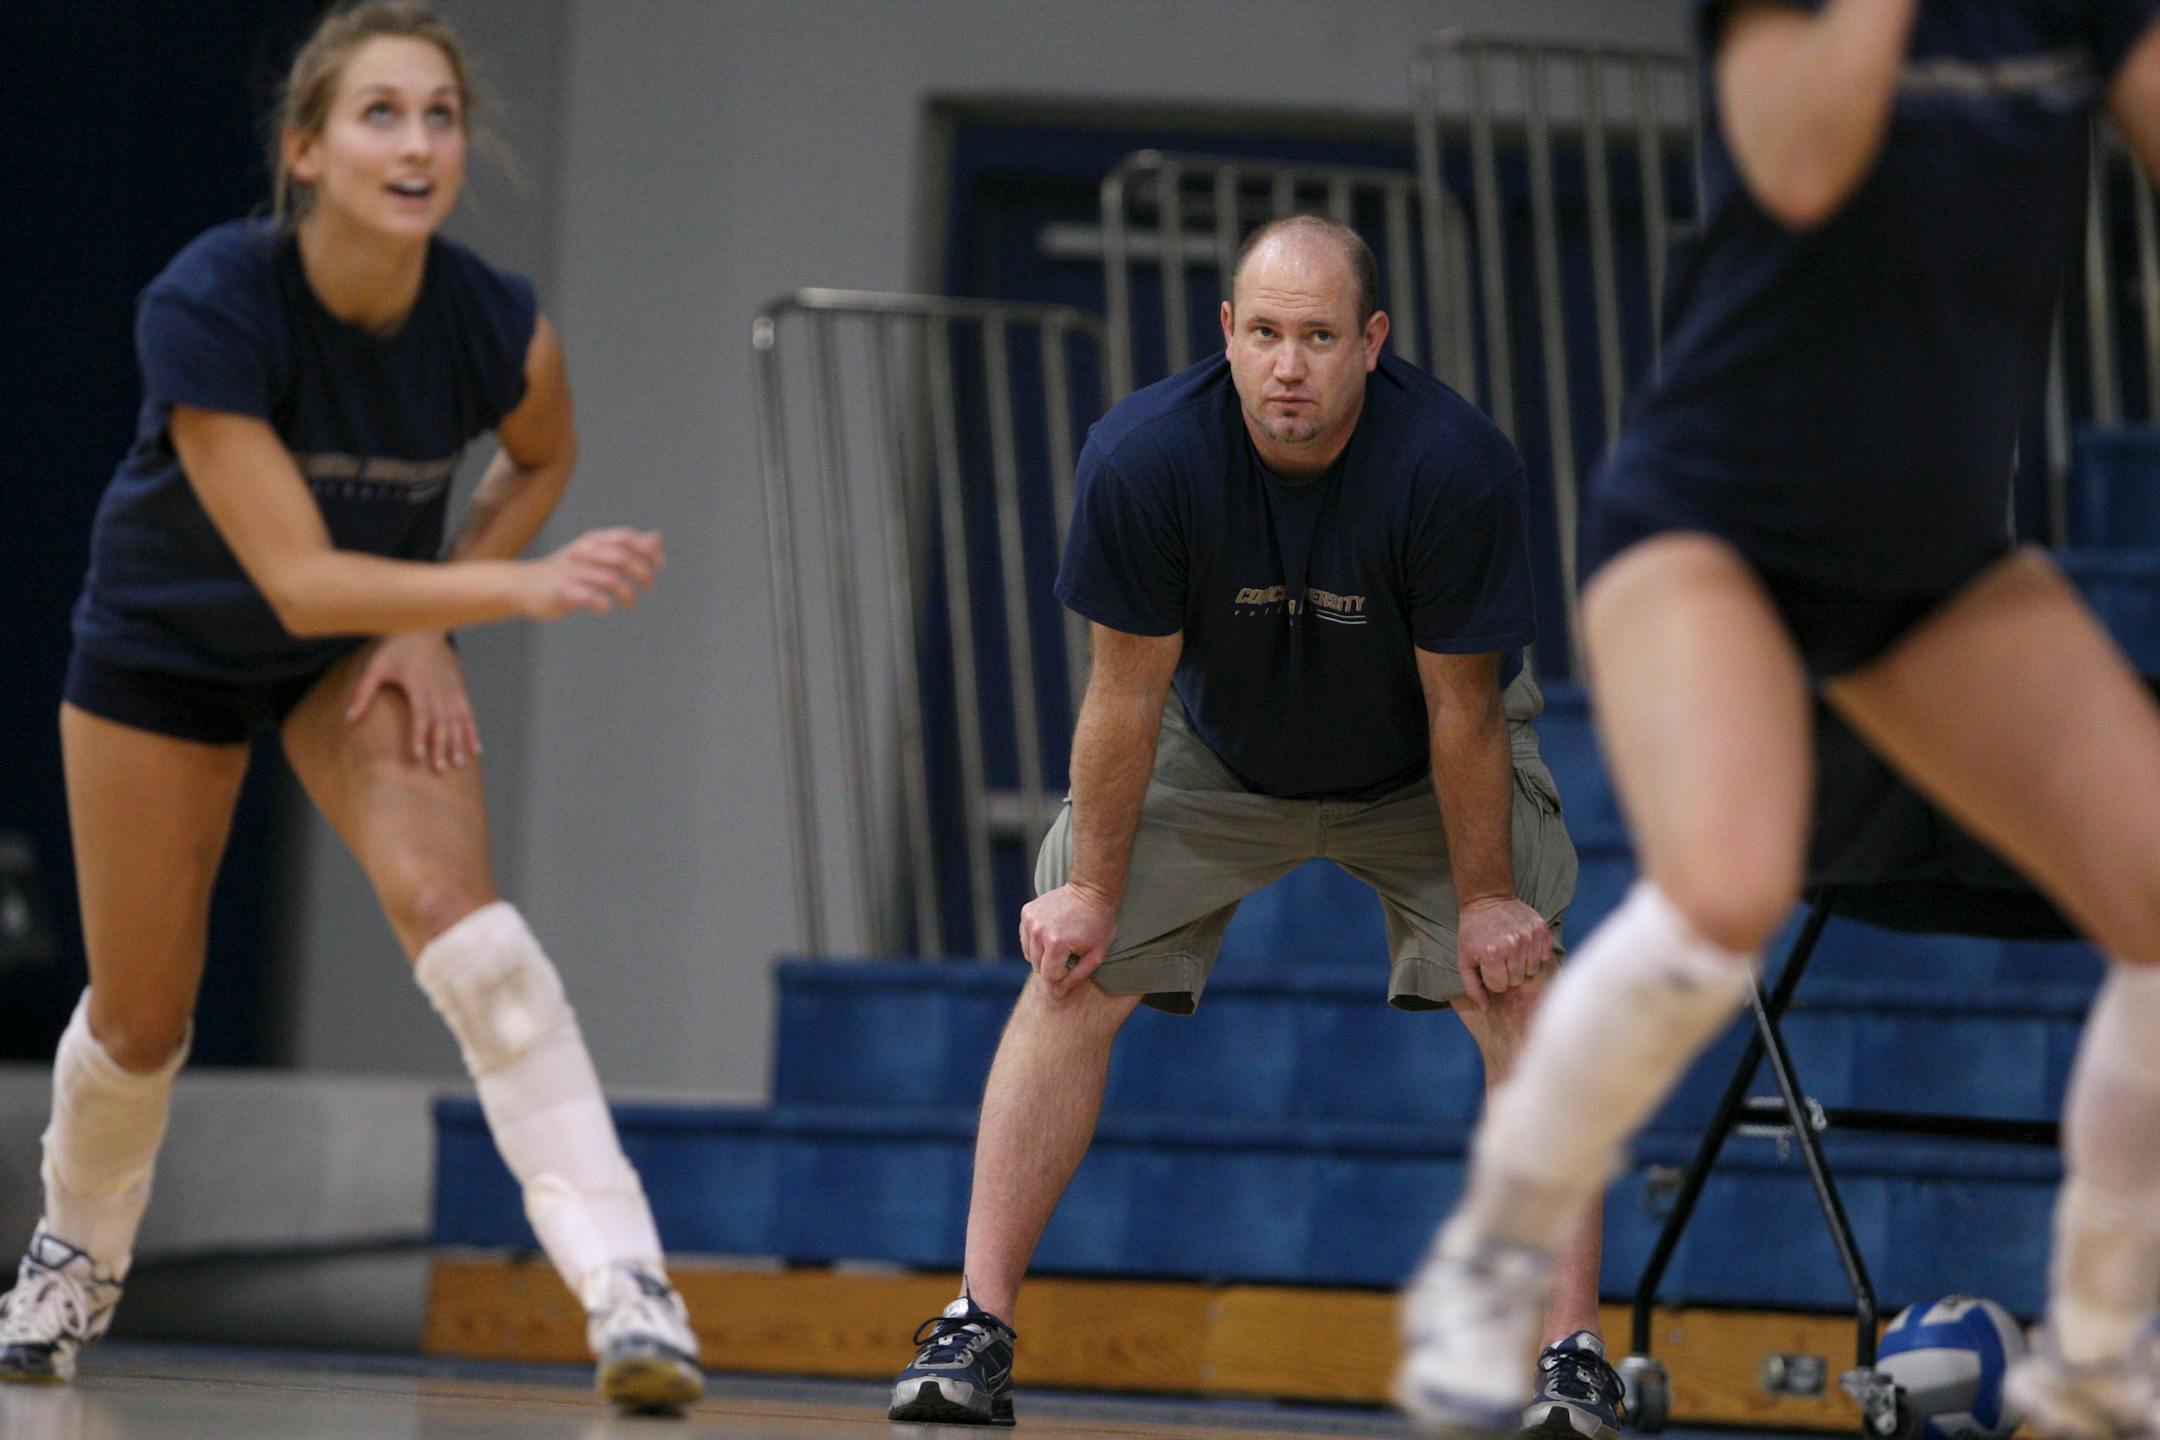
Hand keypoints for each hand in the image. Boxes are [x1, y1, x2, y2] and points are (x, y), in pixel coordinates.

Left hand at [345, 632, 478, 772]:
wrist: (423, 628)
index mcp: (419, 685)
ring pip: (457, 722)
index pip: (421, 715)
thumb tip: (349, 718)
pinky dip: (472, 732)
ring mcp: (452, 691)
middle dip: (441, 747)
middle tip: (440, 769)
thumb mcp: (375, 667)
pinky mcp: (460, 691)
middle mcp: (439, 690)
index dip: (420, 736)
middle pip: (441, 723)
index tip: (418, 755)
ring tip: (458, 763)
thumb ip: (363, 693)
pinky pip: (468, 715)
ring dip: (458, 744)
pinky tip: (476, 749)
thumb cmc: (396, 649)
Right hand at [519, 527, 664, 619]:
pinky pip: (590, 596)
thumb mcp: (596, 553)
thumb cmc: (568, 570)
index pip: (626, 537)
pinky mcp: (562, 591)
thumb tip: (657, 539)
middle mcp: (583, 551)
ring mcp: (572, 571)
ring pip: (610, 579)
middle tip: (648, 587)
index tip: (659, 566)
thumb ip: (628, 547)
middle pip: (622, 557)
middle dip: (642, 573)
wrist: (524, 584)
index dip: (647, 550)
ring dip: (627, 593)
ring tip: (629, 603)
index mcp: (593, 540)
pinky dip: (603, 604)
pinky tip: (605, 608)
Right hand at [1017, 882, 1118, 1000]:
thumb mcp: (1095, 955)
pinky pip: (1025, 938)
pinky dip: (1036, 940)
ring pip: (1029, 953)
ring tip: (1060, 942)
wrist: (1091, 890)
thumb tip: (1056, 995)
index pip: (1048, 976)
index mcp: (1056, 944)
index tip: (1073, 963)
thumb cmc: (1098, 925)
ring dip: (1043, 953)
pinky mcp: (1026, 912)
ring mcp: (1030, 920)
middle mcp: (1038, 932)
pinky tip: (1051, 932)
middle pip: (1037, 966)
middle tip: (1069, 951)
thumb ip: (1076, 978)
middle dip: (1052, 965)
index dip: (1062, 975)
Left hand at [1453, 895, 1552, 1009]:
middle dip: (1507, 973)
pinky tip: (1523, 945)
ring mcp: (1529, 936)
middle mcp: (1513, 945)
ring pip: (1531, 970)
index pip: (1499, 986)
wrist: (1487, 899)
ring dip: (1521, 964)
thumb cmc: (1472, 932)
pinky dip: (1535, 954)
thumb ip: (1473, 987)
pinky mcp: (1542, 929)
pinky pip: (1544, 956)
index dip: (1493, 979)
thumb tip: (1486, 1007)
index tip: (1489, 967)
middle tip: (1500, 958)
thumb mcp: (1464, 959)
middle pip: (1517, 980)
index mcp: (1491, 954)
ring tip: (1511, 951)